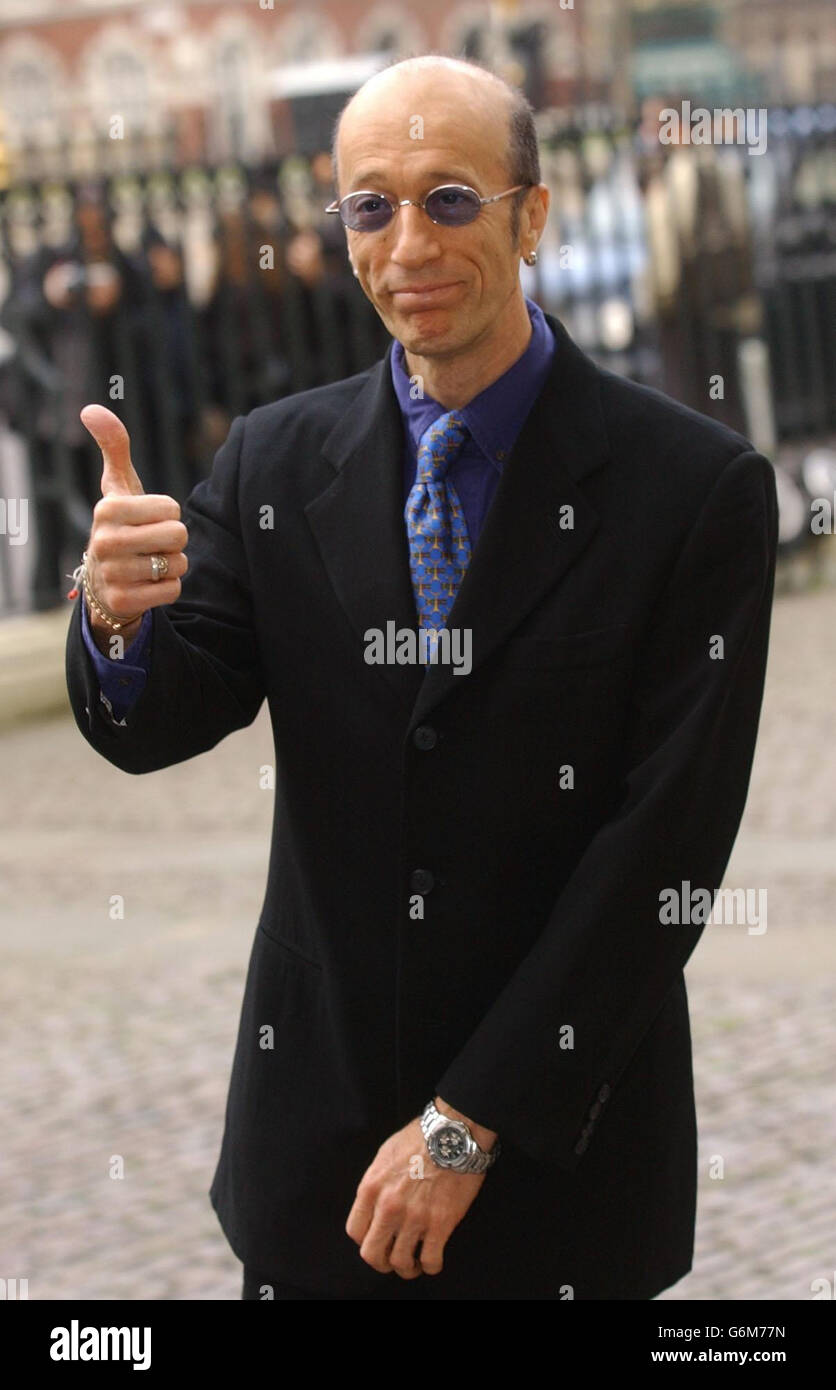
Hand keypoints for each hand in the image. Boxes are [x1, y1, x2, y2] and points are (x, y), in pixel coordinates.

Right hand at [80, 405, 188, 649]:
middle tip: (153, 544)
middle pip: (179, 535)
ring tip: (149, 564)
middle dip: (175, 541)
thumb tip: (92, 409)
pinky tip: (148, 584)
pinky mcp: (124, 601)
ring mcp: (113, 574)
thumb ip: (114, 447)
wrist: (104, 582)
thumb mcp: (118, 486)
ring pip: (178, 564)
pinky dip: (169, 588)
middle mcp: (105, 541)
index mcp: (107, 509)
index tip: (147, 520)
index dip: (168, 515)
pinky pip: (173, 590)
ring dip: (172, 565)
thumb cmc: (121, 525)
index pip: (172, 508)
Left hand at [345, 1099, 496, 1279]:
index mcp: (371, 1188)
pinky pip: (430, 1260)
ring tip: (414, 1263)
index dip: (365, 1241)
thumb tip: (374, 1205)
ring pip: (400, 1262)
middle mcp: (388, 1207)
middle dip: (381, 1262)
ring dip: (406, 1268)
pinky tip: (432, 1260)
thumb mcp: (384, 1155)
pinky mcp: (440, 1224)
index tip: (377, 1240)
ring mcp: (414, 1217)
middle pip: (372, 1254)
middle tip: (392, 1260)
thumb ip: (375, 1183)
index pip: (355, 1231)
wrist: (453, 1133)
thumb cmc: (420, 1138)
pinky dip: (430, 1266)